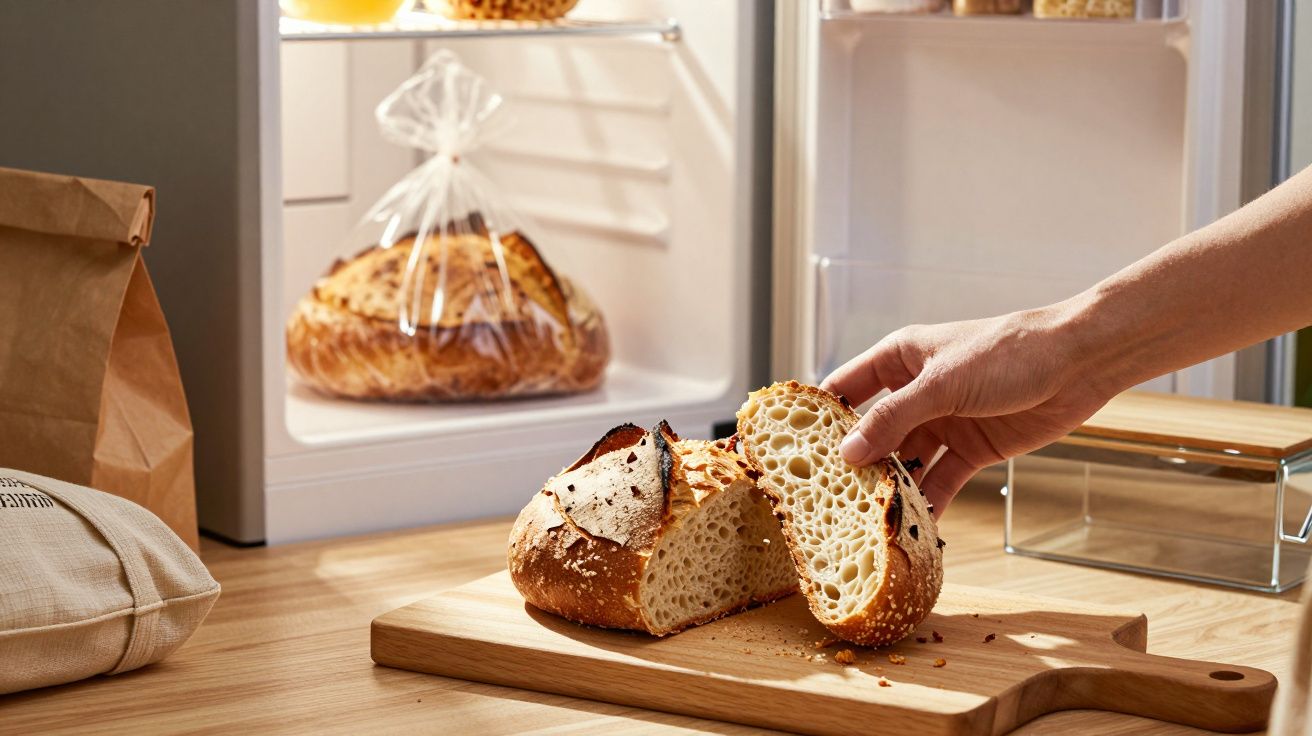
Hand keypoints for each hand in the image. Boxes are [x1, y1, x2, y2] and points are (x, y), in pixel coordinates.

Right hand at [820, 305, 1114, 515]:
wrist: (1079, 363)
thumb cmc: (1009, 352)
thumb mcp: (942, 383)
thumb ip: (894, 418)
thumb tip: (848, 452)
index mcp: (900, 359)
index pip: (846, 388)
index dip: (821, 418)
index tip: (793, 451)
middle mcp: (916, 392)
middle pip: (874, 433)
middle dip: (855, 464)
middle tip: (829, 499)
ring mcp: (944, 422)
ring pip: (906, 461)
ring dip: (892, 488)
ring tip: (869, 521)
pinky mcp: (972, 449)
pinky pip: (941, 480)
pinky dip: (929, 501)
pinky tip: (914, 526)